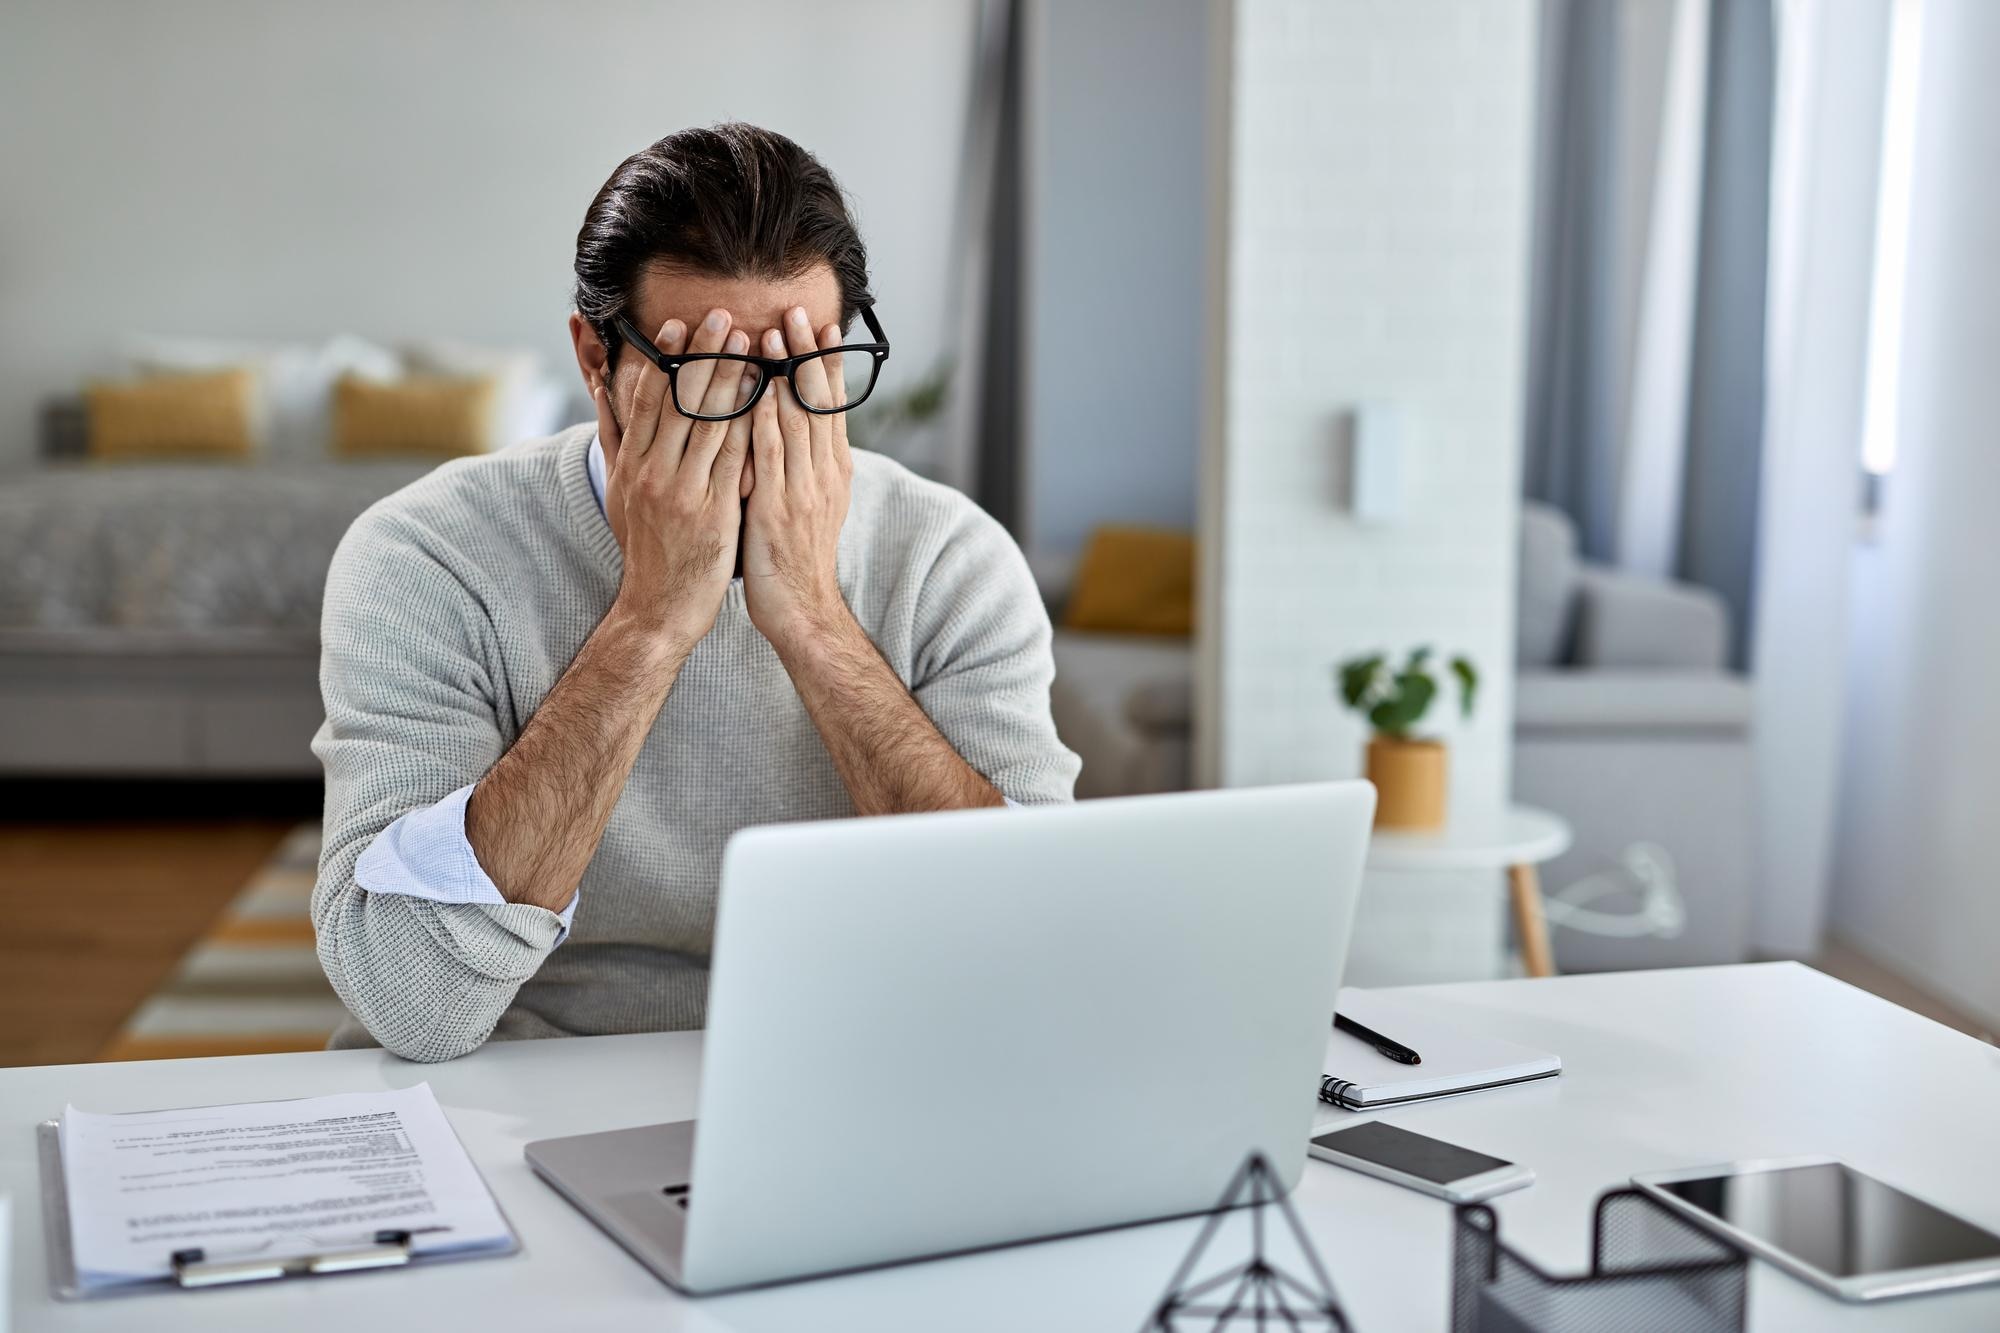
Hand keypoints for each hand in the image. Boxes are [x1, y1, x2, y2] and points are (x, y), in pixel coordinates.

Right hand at [594, 308, 757, 653]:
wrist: (659, 607)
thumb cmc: (646, 547)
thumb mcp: (620, 491)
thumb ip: (616, 438)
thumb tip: (601, 390)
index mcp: (632, 465)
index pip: (647, 400)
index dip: (664, 359)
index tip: (679, 325)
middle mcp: (653, 473)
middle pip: (679, 402)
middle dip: (703, 356)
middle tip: (724, 317)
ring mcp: (683, 493)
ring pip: (710, 424)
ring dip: (733, 379)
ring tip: (752, 345)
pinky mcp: (714, 513)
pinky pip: (735, 460)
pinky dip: (750, 424)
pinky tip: (768, 398)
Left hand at [742, 306, 854, 650]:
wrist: (800, 608)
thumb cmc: (795, 558)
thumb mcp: (808, 504)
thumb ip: (803, 464)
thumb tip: (794, 429)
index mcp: (832, 471)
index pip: (830, 406)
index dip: (824, 365)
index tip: (821, 327)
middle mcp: (823, 474)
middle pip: (816, 404)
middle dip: (806, 355)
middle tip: (799, 311)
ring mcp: (803, 490)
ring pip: (796, 421)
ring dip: (784, 374)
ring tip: (775, 333)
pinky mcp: (778, 508)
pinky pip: (771, 456)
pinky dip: (765, 420)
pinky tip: (757, 391)